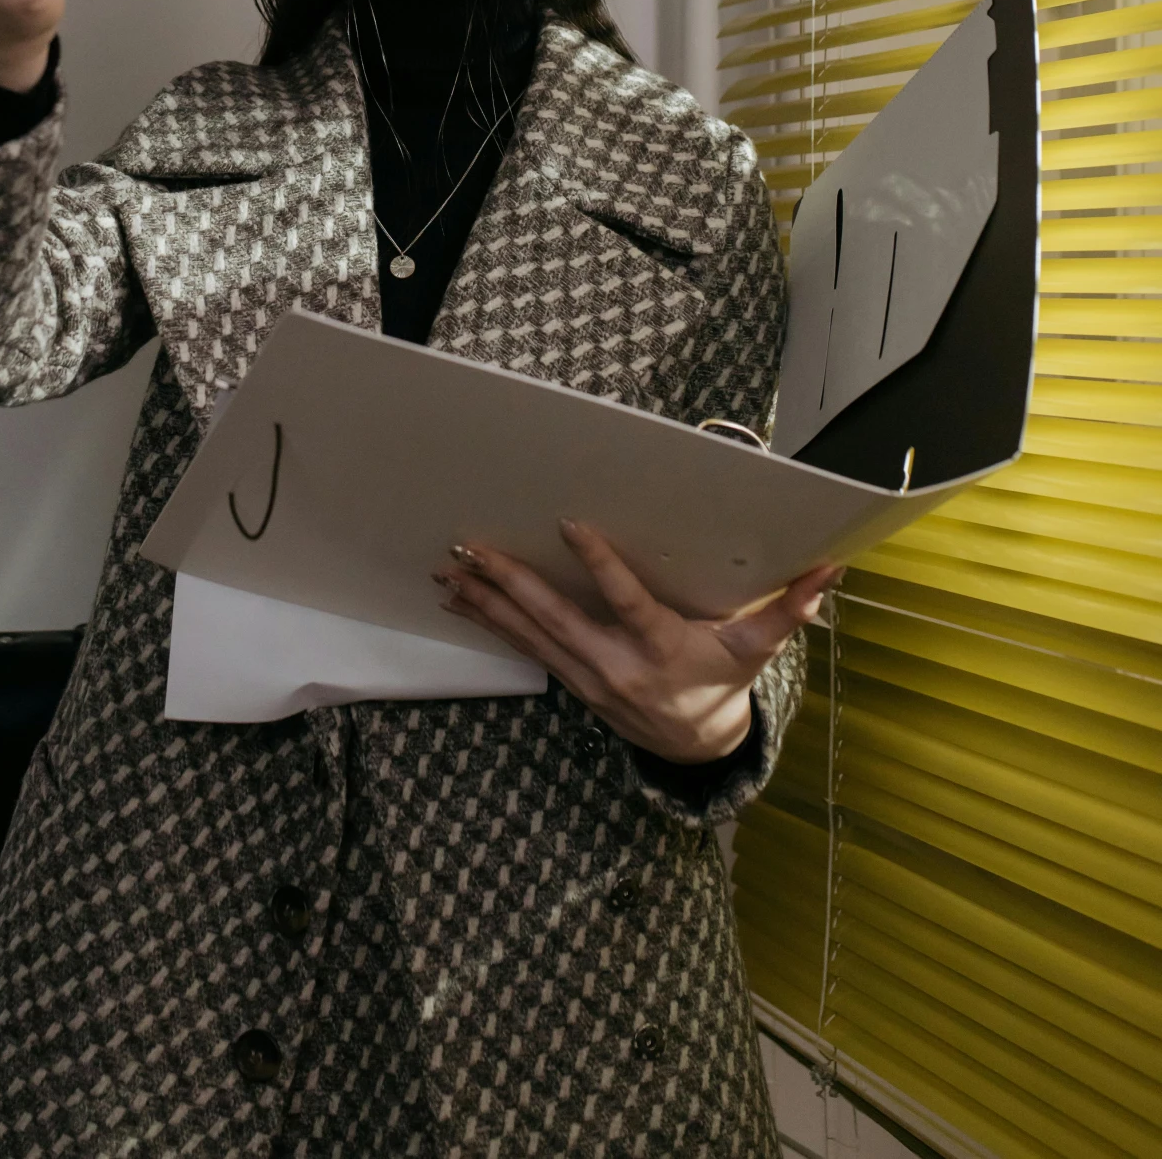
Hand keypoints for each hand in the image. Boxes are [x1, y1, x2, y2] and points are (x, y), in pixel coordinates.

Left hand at [434, 522, 838, 763]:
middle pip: (555, 619)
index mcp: (659, 647)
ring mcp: (585, 677)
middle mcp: (614, 664)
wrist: (696, 751)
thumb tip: (829, 571)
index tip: (569, 525)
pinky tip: (459, 598)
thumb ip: (786, 611)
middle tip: (471, 547)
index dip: (598, 564)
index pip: (625, 601)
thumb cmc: (722, 685)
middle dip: (510, 582)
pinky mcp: (569, 681)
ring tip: (448, 569)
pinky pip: (523, 649)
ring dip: (485, 601)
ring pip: (527, 634)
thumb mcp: (754, 651)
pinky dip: (490, 622)